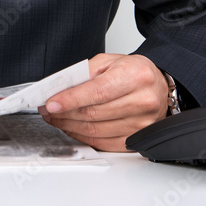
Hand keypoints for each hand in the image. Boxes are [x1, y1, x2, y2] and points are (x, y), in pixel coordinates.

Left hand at [39, 53, 167, 151]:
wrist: (157, 86)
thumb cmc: (134, 72)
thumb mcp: (109, 62)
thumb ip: (85, 73)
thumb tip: (60, 89)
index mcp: (136, 76)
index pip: (97, 92)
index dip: (71, 100)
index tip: (51, 103)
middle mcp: (143, 101)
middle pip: (94, 113)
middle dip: (65, 113)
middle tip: (48, 110)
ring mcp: (142, 124)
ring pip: (96, 130)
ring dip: (70, 126)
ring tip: (56, 118)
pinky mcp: (138, 139)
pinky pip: (104, 143)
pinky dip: (83, 137)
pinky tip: (72, 128)